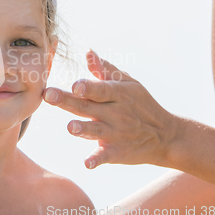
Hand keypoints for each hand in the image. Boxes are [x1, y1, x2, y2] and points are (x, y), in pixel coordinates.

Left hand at [43, 49, 180, 169]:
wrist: (166, 136)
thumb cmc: (141, 104)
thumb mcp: (128, 83)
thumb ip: (105, 69)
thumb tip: (88, 52)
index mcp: (117, 94)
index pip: (100, 89)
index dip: (88, 87)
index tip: (74, 85)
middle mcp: (115, 113)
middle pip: (87, 106)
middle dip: (68, 101)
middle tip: (49, 95)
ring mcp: (116, 133)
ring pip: (96, 130)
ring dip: (83, 129)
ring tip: (71, 127)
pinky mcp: (117, 152)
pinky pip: (105, 156)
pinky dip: (97, 160)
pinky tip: (87, 163)